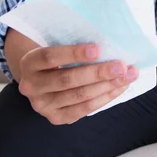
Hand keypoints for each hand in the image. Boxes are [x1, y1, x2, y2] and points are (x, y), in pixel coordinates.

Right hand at [18, 43, 138, 124]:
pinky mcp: (56, 117)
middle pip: (67, 80)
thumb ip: (71, 40)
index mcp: (29, 62)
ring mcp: (43, 105)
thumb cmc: (56, 54)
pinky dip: (105, 97)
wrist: (40, 77)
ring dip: (107, 86)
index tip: (98, 49)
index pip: (50, 57)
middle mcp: (31, 86)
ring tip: (127, 75)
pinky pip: (84, 109)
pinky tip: (120, 87)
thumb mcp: (55, 43)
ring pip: (78, 96)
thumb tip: (106, 38)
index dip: (74, 53)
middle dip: (97, 73)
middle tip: (121, 66)